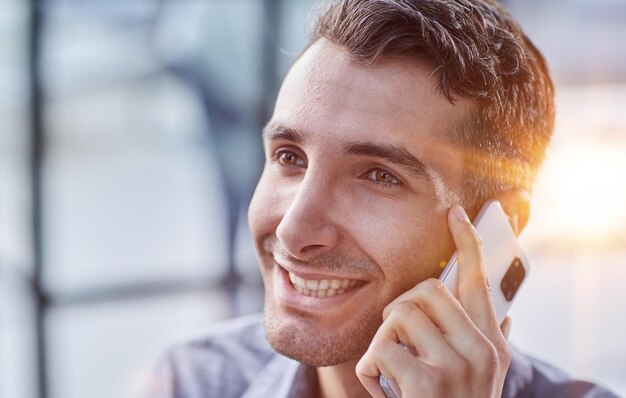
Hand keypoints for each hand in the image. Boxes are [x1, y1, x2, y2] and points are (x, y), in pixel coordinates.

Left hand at [355, 205, 511, 397]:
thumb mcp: (480, 376)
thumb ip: (489, 342)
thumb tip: (503, 315)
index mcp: (490, 343)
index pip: (480, 280)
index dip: (468, 242)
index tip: (455, 212)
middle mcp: (481, 351)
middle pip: (427, 289)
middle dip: (401, 307)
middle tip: (396, 336)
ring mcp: (457, 367)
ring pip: (399, 315)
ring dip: (383, 341)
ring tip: (392, 369)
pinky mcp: (428, 384)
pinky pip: (380, 349)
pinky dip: (369, 370)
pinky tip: (383, 390)